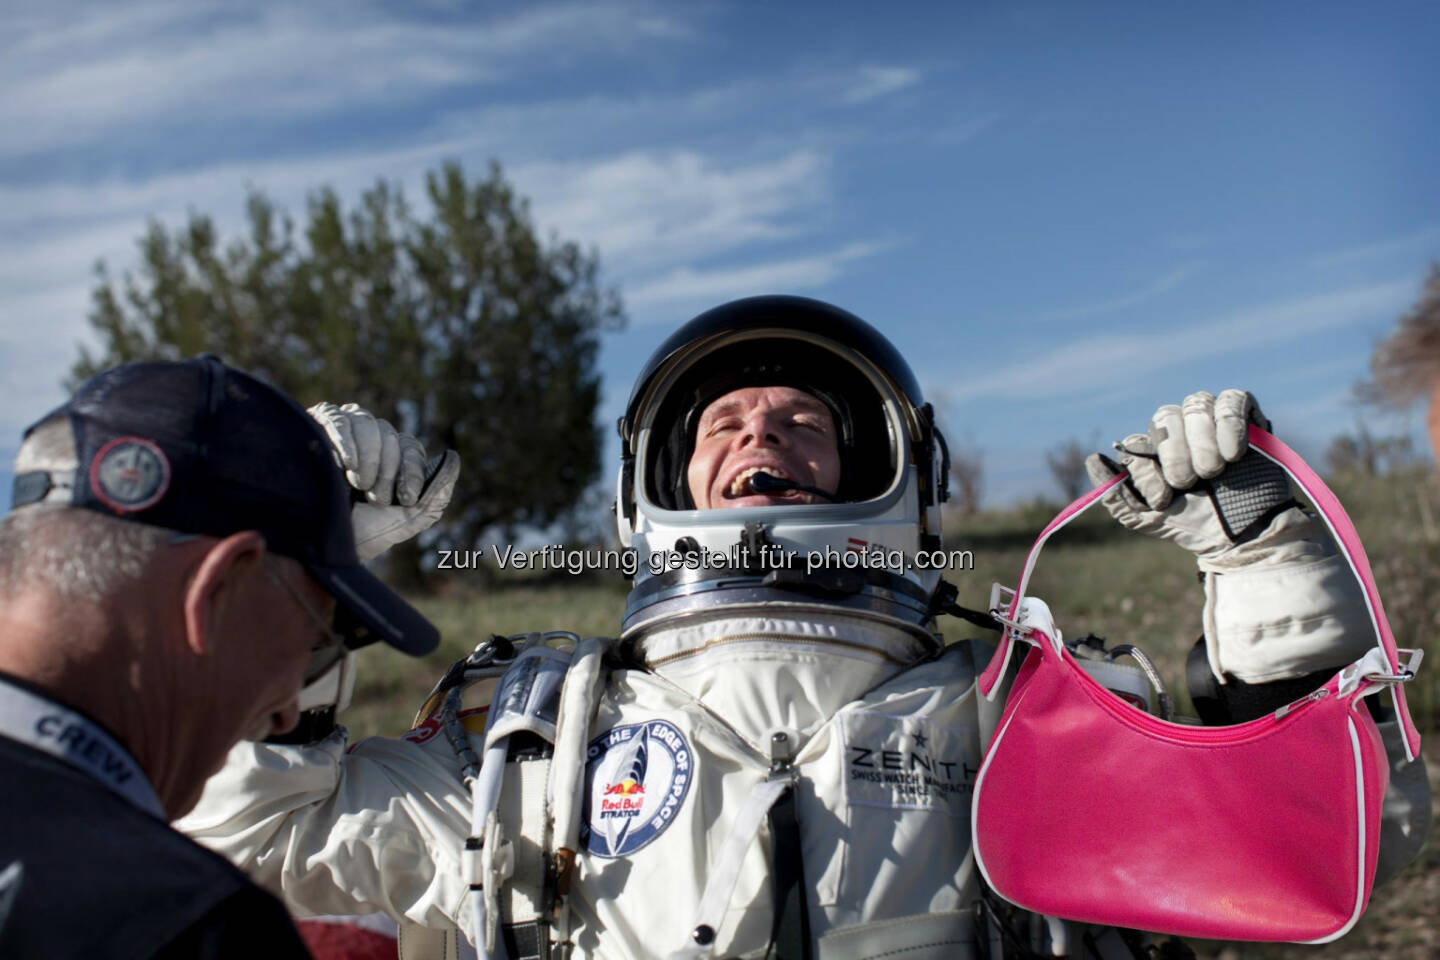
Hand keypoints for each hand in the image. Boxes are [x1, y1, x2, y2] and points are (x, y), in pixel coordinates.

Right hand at [308, 402, 460, 560]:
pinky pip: (338, 420)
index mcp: (390, 459)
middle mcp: (367, 440)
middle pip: (391, 435)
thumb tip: (453, 458)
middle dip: (388, 470)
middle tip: (375, 498)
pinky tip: (346, 464)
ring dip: (369, 459)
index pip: (410, 447)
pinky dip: (347, 442)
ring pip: (369, 424)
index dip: (413, 471)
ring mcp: (342, 430)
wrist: (315, 543)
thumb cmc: (360, 534)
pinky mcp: (316, 426)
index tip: (407, 498)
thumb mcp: (406, 520)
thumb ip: (435, 495)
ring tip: (357, 485)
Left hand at [1086, 390, 1371, 685]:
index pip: (1135, 443)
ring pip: (1196, 404)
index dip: (1148, 471)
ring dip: (1203, 442)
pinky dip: (1231, 425)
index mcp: (1150, 451)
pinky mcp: (1244, 416)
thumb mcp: (1147, 518)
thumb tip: (1094, 459)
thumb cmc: (1194, 525)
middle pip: (1164, 417)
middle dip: (1176, 454)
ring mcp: (1210, 419)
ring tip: (1215, 472)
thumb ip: (1115, 494)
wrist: (1246, 534)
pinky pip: (1232, 400)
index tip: (1164, 499)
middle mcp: (1178, 429)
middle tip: (1191, 482)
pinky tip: (1235, 454)